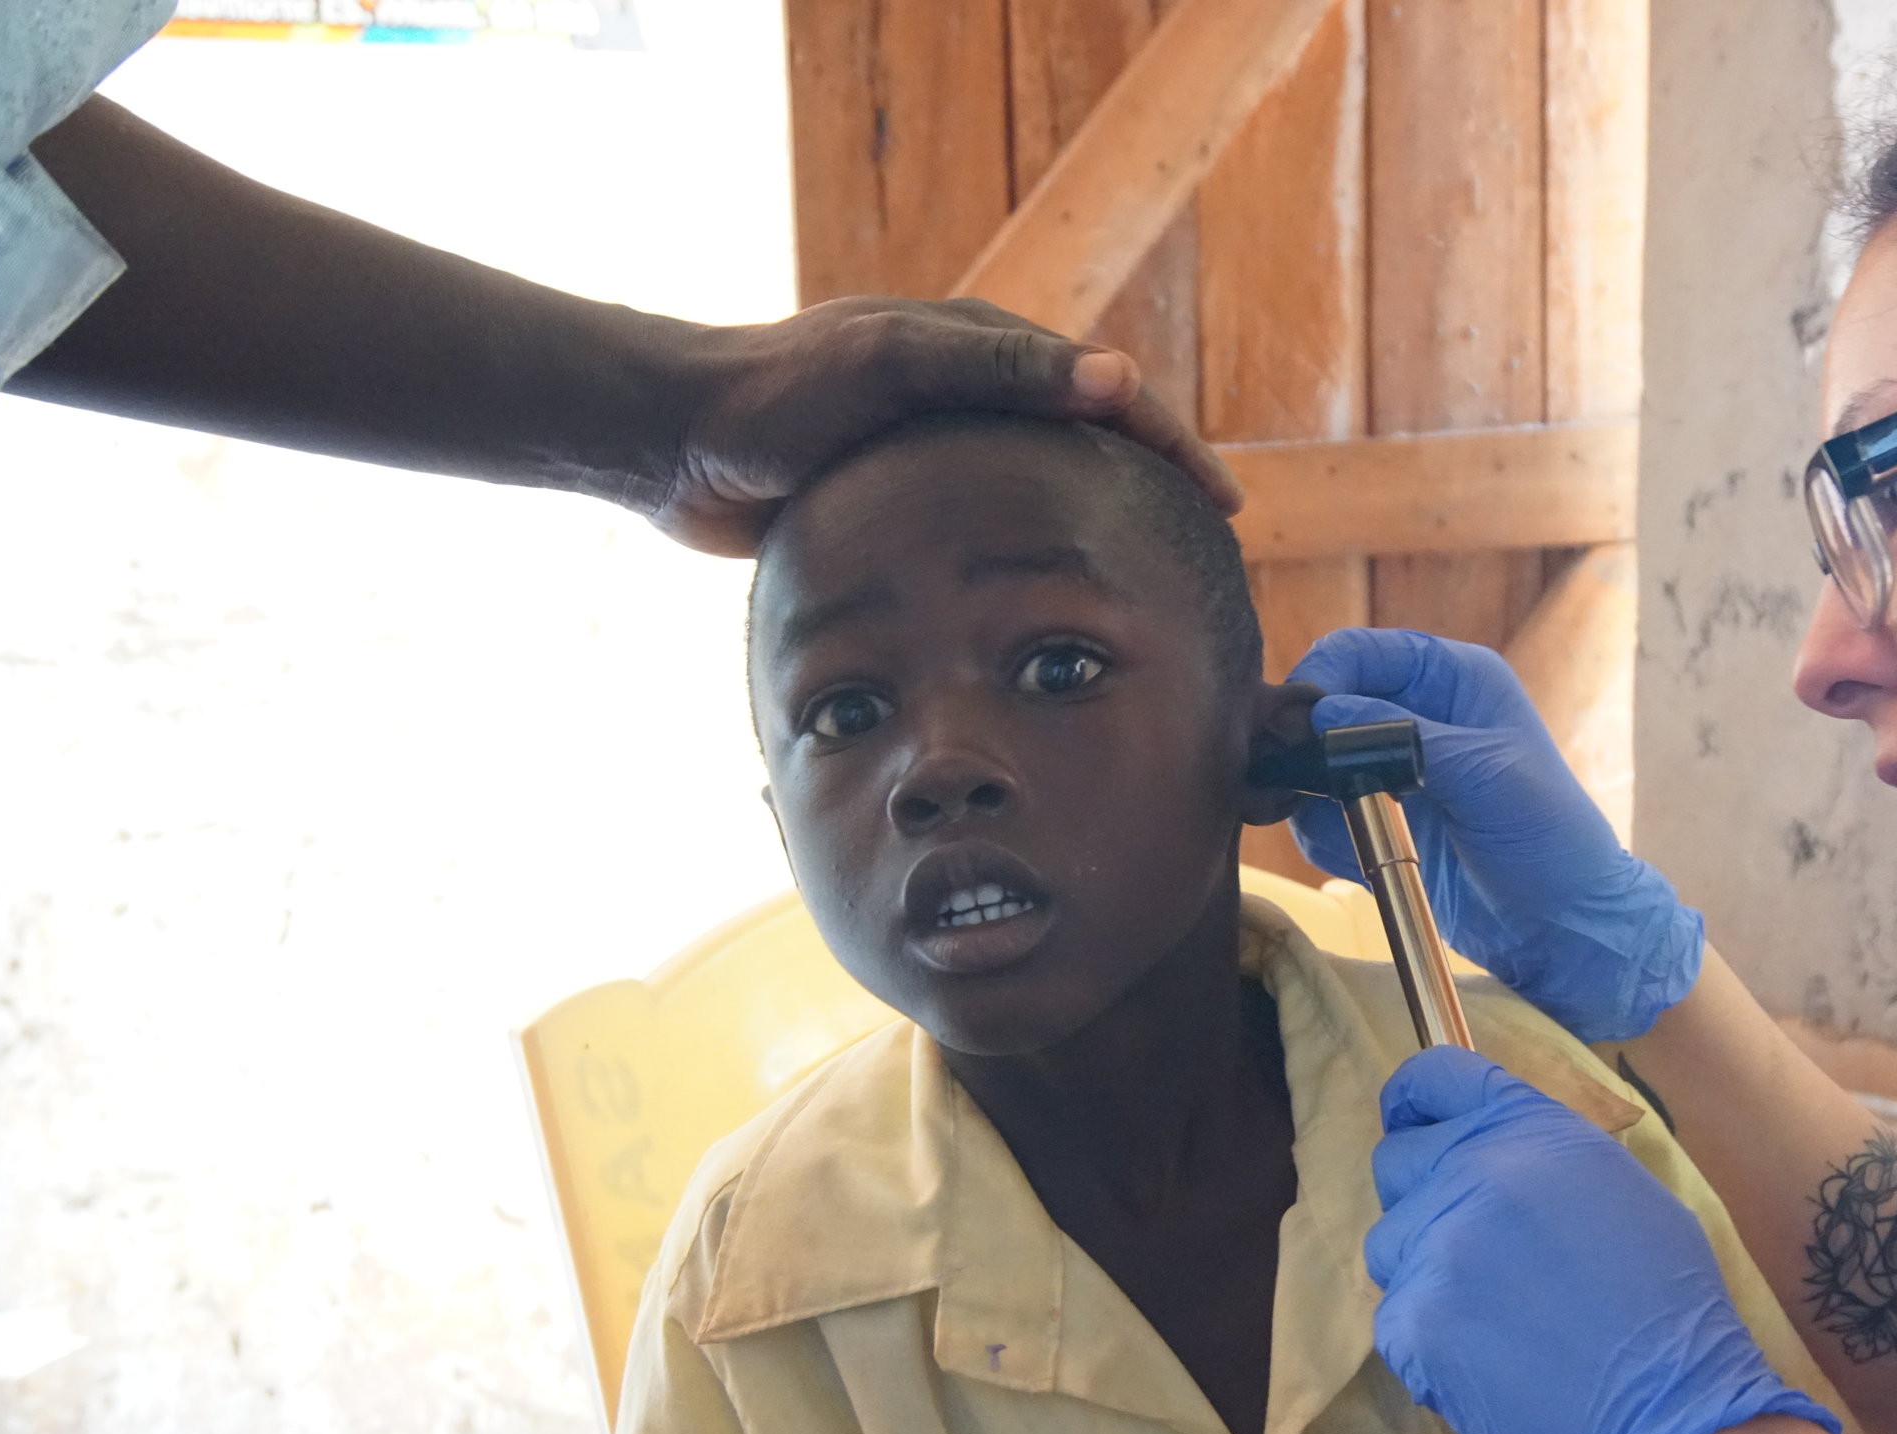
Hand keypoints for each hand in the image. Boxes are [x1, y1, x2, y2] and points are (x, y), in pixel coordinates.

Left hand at [654, 297, 1239, 553]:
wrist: (674, 441)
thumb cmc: (778, 396)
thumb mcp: (894, 366)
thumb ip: (1000, 369)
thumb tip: (1116, 380)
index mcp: (981, 350)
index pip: (1107, 393)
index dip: (1173, 448)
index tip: (1222, 508)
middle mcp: (968, 395)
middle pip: (1086, 447)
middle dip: (1150, 494)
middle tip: (1203, 559)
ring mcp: (935, 450)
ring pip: (1041, 497)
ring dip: (1096, 535)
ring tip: (1143, 594)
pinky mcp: (898, 503)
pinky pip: (985, 536)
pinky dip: (1029, 567)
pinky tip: (1045, 619)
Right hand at [1288, 628, 1700, 1039]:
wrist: (1564, 931)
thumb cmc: (1551, 842)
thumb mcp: (1487, 778)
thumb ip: (1404, 739)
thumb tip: (1323, 714)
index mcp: (1452, 682)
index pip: (1363, 653)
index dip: (1323, 676)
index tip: (1298, 721)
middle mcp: (1416, 718)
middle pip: (1326, 706)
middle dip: (1303, 740)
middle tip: (1290, 778)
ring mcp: (1393, 776)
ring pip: (1313, 764)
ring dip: (1303, 791)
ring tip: (1319, 819)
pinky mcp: (1379, 828)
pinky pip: (1320, 819)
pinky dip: (1317, 834)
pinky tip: (1344, 854)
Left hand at [1366, 1047, 1837, 1433]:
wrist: (1676, 1421)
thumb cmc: (1673, 1311)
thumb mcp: (1620, 1193)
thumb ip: (1540, 1160)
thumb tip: (1488, 1152)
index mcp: (1530, 1131)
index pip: (1435, 1078)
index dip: (1414, 1101)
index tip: (1410, 1122)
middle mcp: (1474, 1173)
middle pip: (1397, 1163)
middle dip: (1425, 1199)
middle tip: (1476, 1250)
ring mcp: (1437, 1248)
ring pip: (1390, 1245)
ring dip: (1426, 1275)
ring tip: (1495, 1319)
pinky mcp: (1414, 1324)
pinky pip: (1394, 1319)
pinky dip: (1428, 1344)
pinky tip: (1489, 1367)